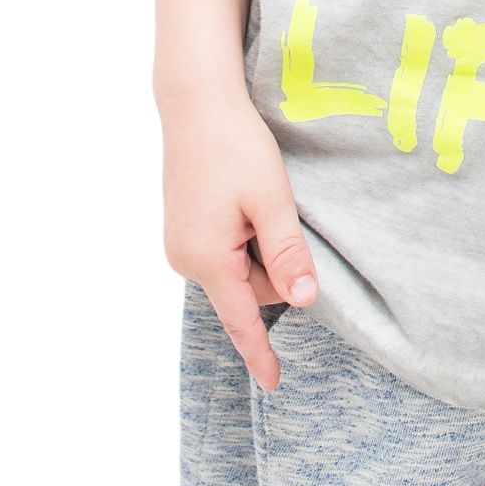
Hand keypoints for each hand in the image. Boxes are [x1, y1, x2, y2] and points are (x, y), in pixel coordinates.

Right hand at [159, 86, 320, 392]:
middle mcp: (185, 259)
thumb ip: (287, 253)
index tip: (274, 383)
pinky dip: (243, 237)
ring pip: (237, 269)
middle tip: (277, 209)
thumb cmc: (235, 146)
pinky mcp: (182, 228)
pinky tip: (244, 201)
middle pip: (249, 289)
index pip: (242, 321)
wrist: (195, 102)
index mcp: (208, 259)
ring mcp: (180, 244)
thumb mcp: (271, 199)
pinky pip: (223, 251)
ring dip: (257, 247)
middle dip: (273, 264)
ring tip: (257, 199)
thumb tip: (304, 301)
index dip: (260, 352)